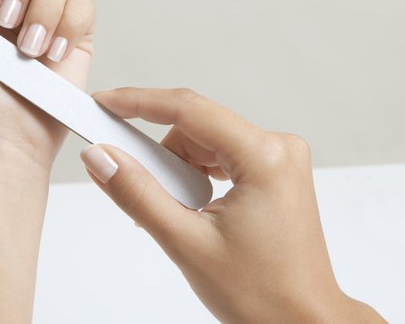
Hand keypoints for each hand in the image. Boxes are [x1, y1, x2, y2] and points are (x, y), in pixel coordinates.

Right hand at [80, 88, 385, 323]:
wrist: (303, 323)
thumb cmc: (262, 293)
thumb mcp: (186, 242)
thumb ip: (137, 194)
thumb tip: (101, 157)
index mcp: (265, 157)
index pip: (188, 109)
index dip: (138, 102)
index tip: (103, 103)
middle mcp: (279, 149)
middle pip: (196, 126)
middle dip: (157, 151)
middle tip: (124, 174)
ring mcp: (280, 161)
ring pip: (206, 142)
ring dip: (176, 168)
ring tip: (170, 210)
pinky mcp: (275, 174)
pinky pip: (222, 157)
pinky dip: (195, 175)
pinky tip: (187, 206)